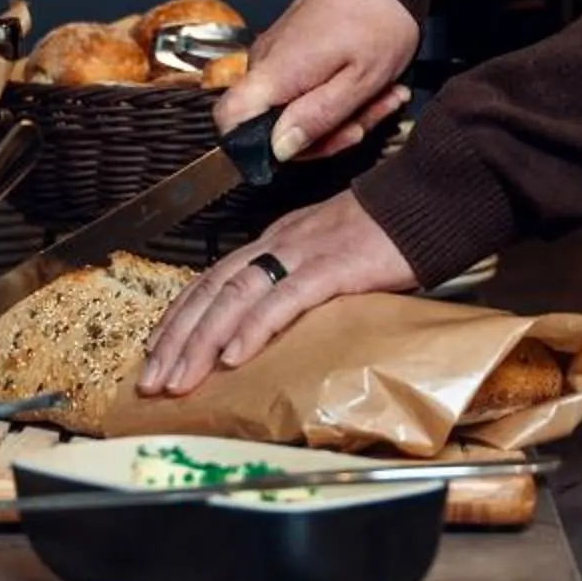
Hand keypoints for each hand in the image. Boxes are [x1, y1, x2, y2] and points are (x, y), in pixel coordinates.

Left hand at [137, 189, 413, 396]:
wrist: (429, 200)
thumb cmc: (388, 232)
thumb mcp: (331, 253)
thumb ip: (302, 279)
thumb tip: (280, 321)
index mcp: (277, 240)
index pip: (212, 277)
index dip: (180, 315)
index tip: (156, 350)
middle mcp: (279, 243)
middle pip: (212, 291)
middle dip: (177, 339)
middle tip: (152, 380)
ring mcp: (304, 253)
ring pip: (236, 297)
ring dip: (202, 342)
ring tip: (179, 378)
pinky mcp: (334, 267)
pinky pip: (284, 299)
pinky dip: (255, 328)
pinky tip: (235, 356)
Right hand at [219, 0, 418, 164]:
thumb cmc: (378, 19)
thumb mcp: (360, 80)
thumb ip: (317, 118)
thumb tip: (279, 151)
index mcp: (275, 72)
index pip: (228, 120)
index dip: (253, 148)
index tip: (302, 147)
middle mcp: (263, 62)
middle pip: (270, 124)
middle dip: (324, 134)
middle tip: (368, 119)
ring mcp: (275, 54)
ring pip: (293, 108)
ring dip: (338, 116)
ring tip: (381, 97)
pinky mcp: (289, 49)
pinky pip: (301, 88)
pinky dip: (334, 95)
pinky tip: (368, 86)